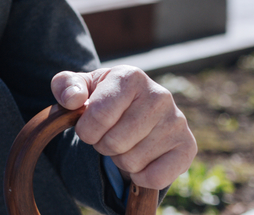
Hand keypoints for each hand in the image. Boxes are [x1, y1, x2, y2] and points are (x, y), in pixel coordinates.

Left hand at [52, 66, 196, 189]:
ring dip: (120, 159)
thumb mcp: (77, 87)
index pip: (98, 115)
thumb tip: (73, 99)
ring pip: (132, 162)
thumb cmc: (100, 98)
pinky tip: (140, 158)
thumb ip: (65, 86)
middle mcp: (159, 95)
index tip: (87, 125)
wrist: (131, 112)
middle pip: (114, 142)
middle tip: (107, 134)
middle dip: (102, 145)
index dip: (85, 129)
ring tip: (124, 142)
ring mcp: (177, 121)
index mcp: (130, 76)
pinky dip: (140, 177)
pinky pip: (154, 178)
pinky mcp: (188, 147)